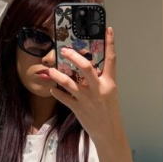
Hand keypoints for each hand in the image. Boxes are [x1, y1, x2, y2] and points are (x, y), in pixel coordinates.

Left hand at [47, 26, 122, 141]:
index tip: (108, 29)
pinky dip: (56, 92)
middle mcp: (98, 89)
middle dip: (73, 57)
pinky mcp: (78, 109)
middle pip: (85, 67)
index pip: (111, 59)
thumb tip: (86, 66)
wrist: (108, 132)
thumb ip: (100, 80)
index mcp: (109, 83)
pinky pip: (63, 98)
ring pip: (69, 83)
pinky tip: (52, 89)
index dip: (110, 43)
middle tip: (64, 50)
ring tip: (51, 70)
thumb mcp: (109, 92)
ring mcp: (87, 99)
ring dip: (57, 75)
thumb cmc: (108, 111)